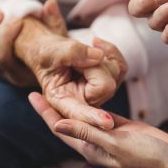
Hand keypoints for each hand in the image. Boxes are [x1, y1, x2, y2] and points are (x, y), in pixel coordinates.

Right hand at [17, 0, 127, 129]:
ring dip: (100, 57)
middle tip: (75, 56)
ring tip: (80, 54)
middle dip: (93, 65)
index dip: (93, 116)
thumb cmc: (46, 54)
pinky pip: (121, 67)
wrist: (51, 51)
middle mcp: (83, 103)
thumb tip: (99, 57)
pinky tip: (95, 44)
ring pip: (114, 74)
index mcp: (62, 101)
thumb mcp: (50, 51)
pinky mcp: (109, 83)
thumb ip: (71, 53)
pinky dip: (111, 51)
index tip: (107, 123)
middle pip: (105, 86)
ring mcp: (98, 95)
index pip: (80, 112)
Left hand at [29, 92, 167, 167]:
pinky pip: (103, 114)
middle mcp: (96, 142)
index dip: (45, 112)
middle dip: (54, 105)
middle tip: (41, 83)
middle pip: (69, 120)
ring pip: (85, 115)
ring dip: (73, 102)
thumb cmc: (149, 158)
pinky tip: (88, 93)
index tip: (31, 95)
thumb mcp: (116, 144)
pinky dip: (94, 103)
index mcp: (90, 149)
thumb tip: (57, 124)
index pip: (61, 128)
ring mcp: (110, 135)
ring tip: (62, 84)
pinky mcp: (124, 129)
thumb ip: (88, 132)